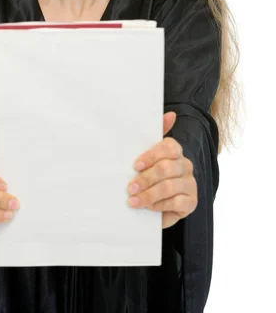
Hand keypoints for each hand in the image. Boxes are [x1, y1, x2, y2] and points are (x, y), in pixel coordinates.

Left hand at [127, 112, 196, 229]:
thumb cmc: (149, 175)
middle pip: (166, 168)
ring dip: (148, 195)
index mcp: (175, 151)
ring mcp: (190, 183)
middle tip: (130, 188)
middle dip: (145, 179)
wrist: (156, 204)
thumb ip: (154, 134)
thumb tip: (171, 114)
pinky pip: (176, 202)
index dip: (151, 156)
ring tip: (134, 200)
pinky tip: (149, 207)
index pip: (169, 147)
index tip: (135, 166)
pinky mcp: (192, 202)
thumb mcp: (146, 157)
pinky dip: (160, 205)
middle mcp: (186, 165)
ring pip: (169, 186)